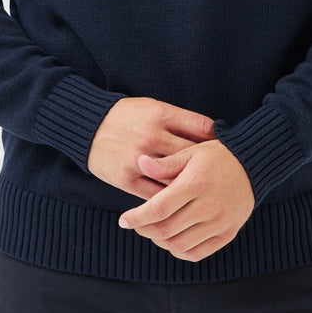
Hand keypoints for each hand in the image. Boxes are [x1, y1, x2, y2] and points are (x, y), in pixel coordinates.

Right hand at [88, 97, 214, 199]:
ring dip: (189, 188)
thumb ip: (181, 120)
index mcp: (161, 115)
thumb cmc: (126, 116)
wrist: (87, 125)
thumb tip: (213, 134)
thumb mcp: (154, 107)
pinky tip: (180, 205)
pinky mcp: (127, 179)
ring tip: (203, 194)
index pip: (202, 129)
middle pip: (192, 157)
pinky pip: (154, 196)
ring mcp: (139, 160)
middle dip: (208, 167)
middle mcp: (152, 137)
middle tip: (220, 177)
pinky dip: (169, 201)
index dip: (217, 142)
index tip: (224, 151)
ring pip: (175, 180)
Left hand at [118, 141, 254, 261]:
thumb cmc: (217, 156)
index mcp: (196, 183)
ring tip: (152, 230)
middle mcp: (208, 206)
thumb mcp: (191, 152)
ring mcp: (219, 222)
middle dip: (144, 230)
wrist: (254, 165)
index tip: (123, 221)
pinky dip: (179, 251)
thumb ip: (165, 163)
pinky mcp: (227, 233)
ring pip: (179, 245)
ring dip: (160, 241)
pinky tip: (172, 239)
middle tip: (136, 224)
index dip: (137, 218)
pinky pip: (197, 253)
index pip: (159, 209)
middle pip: (166, 230)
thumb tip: (140, 162)